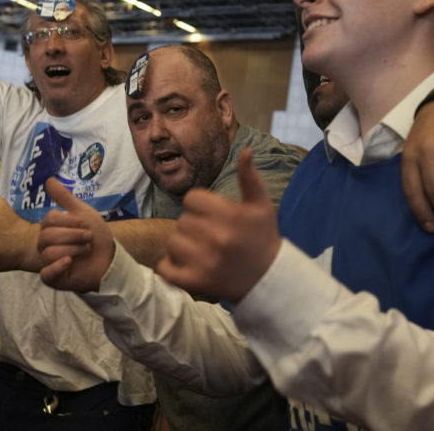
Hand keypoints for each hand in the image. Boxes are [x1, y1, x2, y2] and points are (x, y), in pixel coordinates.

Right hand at [38, 178, 114, 292]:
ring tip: (86, 250)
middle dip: (74, 235)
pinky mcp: (53, 279)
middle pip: (48, 236)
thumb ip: (65, 198)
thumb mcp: (83, 213)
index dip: (69, 221)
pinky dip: (58, 266)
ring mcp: (48, 262)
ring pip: (49, 252)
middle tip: (88, 238)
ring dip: (73, 249)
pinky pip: (46, 273)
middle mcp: (45, 245)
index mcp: (50, 228)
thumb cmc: (96, 237)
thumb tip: (49, 180)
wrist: (110, 259)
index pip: (49, 219)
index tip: (85, 224)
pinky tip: (70, 262)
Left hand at [156, 149, 280, 303]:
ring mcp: (204, 262)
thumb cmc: (262, 238)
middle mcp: (216, 238)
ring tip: (200, 251)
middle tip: (210, 236)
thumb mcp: (261, 205)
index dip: (200, 205)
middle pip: (182, 220)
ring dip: (182, 246)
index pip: (191, 199)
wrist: (269, 280)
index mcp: (230, 215)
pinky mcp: (194, 282)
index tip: (212, 216)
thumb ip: (249, 177)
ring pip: (172, 242)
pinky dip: (170, 266)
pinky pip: (164, 268)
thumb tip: (245, 150)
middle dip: (194, 226)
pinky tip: (186, 265)